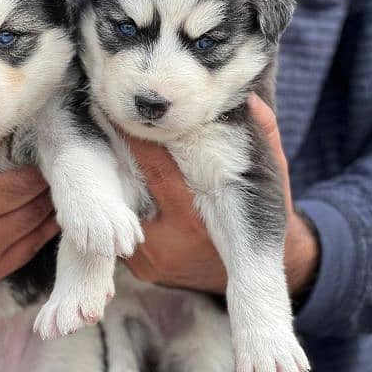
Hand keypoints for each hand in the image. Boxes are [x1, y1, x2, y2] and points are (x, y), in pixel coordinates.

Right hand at [0, 145, 58, 295]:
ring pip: (34, 214)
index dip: (10, 132)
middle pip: (26, 184)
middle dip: (42, 167)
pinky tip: (54, 211)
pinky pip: (30, 245)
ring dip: (49, 195)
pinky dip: (46, 225)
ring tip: (58, 178)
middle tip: (55, 151)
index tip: (24, 118)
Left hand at [123, 94, 319, 295]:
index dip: (137, 138)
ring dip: (114, 179)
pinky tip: (118, 180)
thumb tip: (250, 98)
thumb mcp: (270, 179)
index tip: (121, 109)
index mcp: (195, 222)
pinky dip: (122, 204)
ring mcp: (147, 260)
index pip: (156, 171)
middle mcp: (166, 244)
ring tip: (107, 145)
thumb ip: (263, 138)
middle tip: (101, 118)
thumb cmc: (261, 218)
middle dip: (115, 153)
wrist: (251, 273)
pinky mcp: (139, 268)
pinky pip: (124, 228)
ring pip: (121, 210)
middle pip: (127, 189)